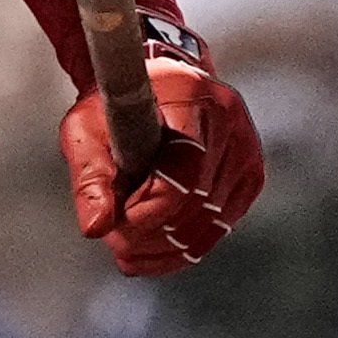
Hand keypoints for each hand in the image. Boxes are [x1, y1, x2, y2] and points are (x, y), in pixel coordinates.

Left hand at [62, 39, 262, 275]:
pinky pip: (223, 225)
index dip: (145, 214)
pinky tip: (157, 250)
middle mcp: (228, 119)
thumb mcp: (86, 129)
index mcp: (188, 96)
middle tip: (117, 243)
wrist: (153, 87)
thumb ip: (90, 177)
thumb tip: (96, 228)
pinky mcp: (250, 172)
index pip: (179, 176)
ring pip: (210, 221)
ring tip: (131, 248)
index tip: (114, 226)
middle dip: (151, 235)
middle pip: (196, 203)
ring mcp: (246, 147)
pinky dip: (188, 246)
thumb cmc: (116, 105)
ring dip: (167, 246)